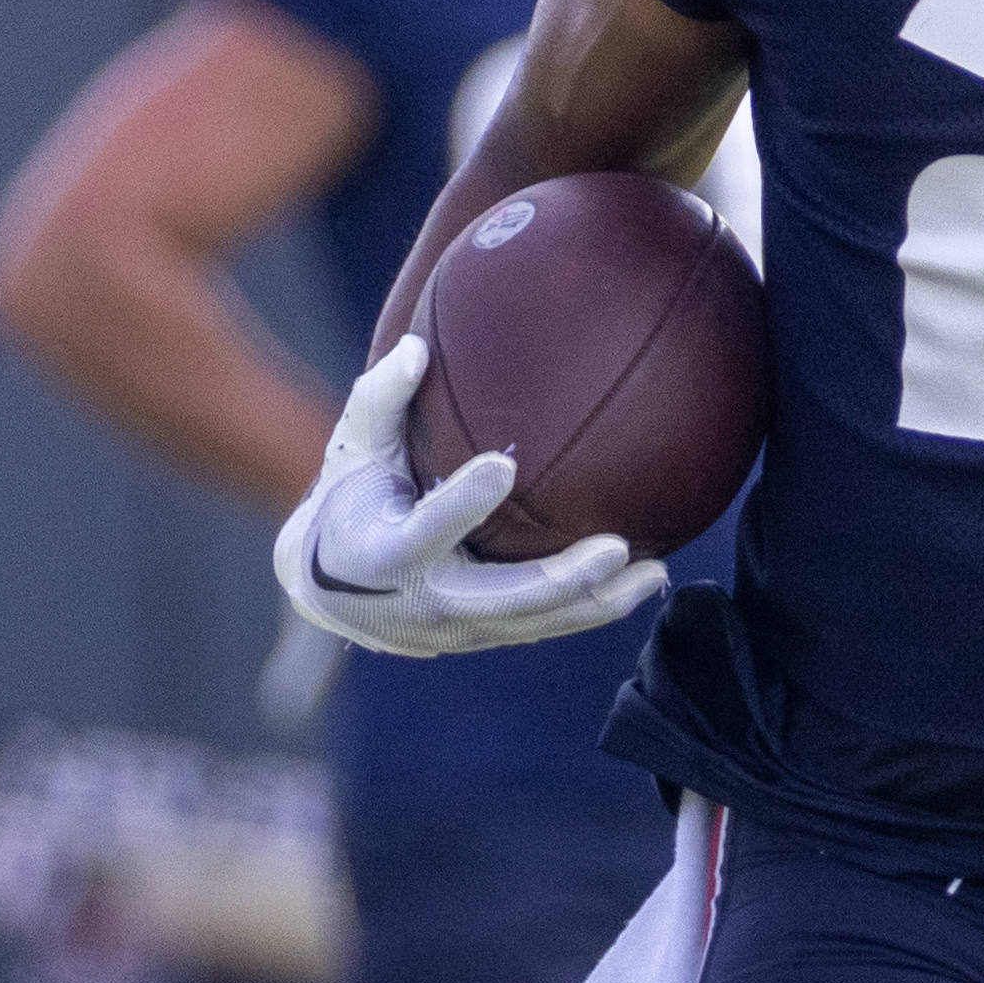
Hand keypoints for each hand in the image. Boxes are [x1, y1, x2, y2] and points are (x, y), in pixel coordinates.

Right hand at [272, 337, 651, 656]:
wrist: (328, 589)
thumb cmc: (349, 499)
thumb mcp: (353, 450)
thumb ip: (380, 399)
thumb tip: (415, 345)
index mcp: (385, 554)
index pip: (430, 528)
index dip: (464, 502)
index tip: (505, 464)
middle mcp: (424, 604)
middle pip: (502, 600)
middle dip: (562, 579)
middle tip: (616, 547)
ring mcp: (458, 631)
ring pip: (536, 624)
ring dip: (598, 603)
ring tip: (655, 571)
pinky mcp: (483, 637)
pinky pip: (543, 628)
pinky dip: (591, 610)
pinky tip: (641, 585)